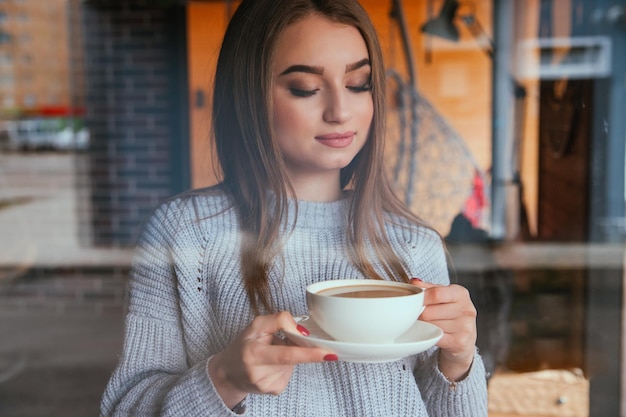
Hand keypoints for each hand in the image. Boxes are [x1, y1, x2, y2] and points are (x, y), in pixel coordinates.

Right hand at [208, 311, 334, 407]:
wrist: (228, 373)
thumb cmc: (243, 345)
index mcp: (254, 353)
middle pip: (293, 358)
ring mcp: (268, 385)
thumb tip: (302, 330)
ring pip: (293, 364)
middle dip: (300, 349)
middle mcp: (260, 373)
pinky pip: (289, 373)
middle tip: (289, 343)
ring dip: (288, 356)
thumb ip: (279, 320)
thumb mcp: (255, 326)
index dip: (309, 353)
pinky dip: (285, 366)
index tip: (328, 354)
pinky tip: (271, 366)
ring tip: (270, 355)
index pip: (287, 354)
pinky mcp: (274, 391)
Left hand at [411, 278, 476, 380]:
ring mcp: (465, 326)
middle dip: (420, 315)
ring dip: (424, 326)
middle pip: (429, 312)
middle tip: (419, 316)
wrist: (464, 337)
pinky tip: (432, 333)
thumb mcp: (442, 296)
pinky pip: (435, 337)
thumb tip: (414, 282)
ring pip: (431, 325)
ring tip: (428, 325)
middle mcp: (466, 309)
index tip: (414, 302)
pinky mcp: (461, 342)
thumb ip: (428, 288)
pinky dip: (429, 336)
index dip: (421, 298)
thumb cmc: (450, 313)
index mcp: (460, 293)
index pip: (435, 294)